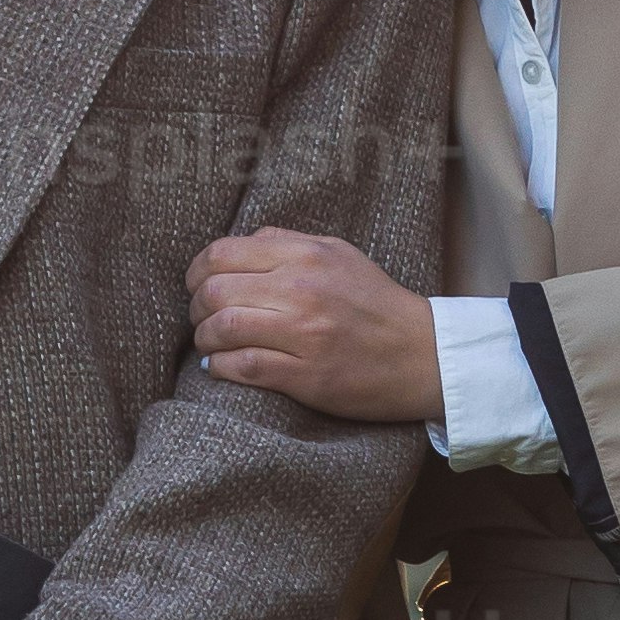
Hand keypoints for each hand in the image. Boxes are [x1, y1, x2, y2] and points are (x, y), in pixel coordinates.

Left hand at [189, 233, 440, 423]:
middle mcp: (301, 290)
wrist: (424, 355)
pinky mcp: (307, 376)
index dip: (197, 271)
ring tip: (209, 345)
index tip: (196, 287)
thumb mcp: (340, 255)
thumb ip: (289, 243)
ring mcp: (304, 335)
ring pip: (223, 328)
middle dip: (196, 308)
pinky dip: (221, 368)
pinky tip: (221, 367)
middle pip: (214, 292)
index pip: (223, 253)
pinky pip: (243, 367)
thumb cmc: (378, 305)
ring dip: (204, 339)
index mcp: (306, 256)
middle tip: (200, 320)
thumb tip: (243, 242)